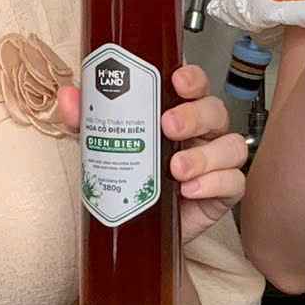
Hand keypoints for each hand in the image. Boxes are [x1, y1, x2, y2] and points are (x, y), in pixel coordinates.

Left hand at [57, 65, 248, 244]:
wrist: (135, 226)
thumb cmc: (128, 176)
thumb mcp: (102, 144)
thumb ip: (87, 120)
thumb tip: (69, 96)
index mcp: (179, 112)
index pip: (195, 85)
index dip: (193, 78)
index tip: (177, 81)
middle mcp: (202, 133)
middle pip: (216, 111)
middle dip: (195, 115)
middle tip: (168, 126)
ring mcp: (216, 162)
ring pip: (232, 146)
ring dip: (205, 155)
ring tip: (176, 169)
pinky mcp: (223, 193)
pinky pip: (235, 183)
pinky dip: (215, 183)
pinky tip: (191, 190)